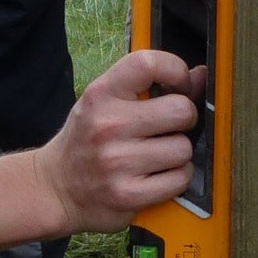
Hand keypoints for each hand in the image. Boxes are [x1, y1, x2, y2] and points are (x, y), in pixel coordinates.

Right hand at [30, 50, 202, 233]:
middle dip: (183, 120)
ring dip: (178, 153)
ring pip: (184, 148)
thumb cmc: (86, 141)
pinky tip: (157, 175)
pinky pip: (180, 179)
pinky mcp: (129, 194)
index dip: (177, 71)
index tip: (181, 85)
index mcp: (101, 95)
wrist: (55, 188)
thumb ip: (150, 86)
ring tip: (158, 155)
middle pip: (181, 110)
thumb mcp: (105, 103)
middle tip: (169, 127)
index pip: (149, 63)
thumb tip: (202, 76)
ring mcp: (118, 162)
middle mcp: (108, 125)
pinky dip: (176, 178)